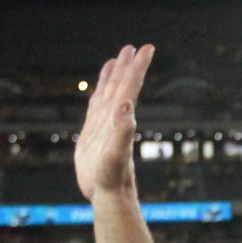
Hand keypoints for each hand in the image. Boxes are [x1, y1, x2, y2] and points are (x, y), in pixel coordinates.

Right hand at [73, 43, 154, 201]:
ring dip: (113, 77)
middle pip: (122, 86)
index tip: (147, 48)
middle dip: (127, 66)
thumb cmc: (112, 178)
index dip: (138, 68)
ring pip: (109, 94)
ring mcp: (104, 125)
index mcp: (121, 118)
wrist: (108, 195)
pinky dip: (99, 94)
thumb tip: (127, 106)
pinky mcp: (94, 134)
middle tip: (133, 47)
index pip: (131, 87)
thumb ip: (122, 131)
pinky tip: (100, 90)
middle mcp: (115, 118)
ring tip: (116, 59)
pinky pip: (97, 108)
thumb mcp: (117, 154)